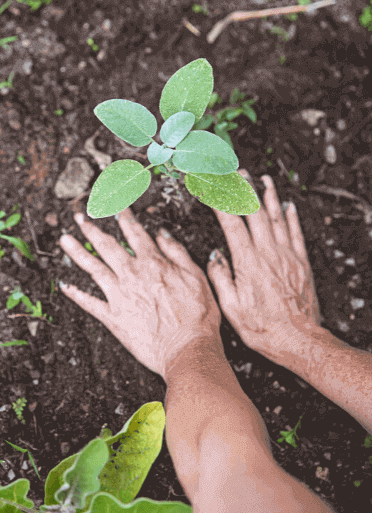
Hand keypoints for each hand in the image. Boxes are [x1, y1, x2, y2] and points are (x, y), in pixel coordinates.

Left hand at [59, 207, 221, 381]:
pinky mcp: (113, 317)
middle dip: (93, 229)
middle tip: (80, 218)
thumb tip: (162, 234)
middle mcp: (132, 275)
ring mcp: (119, 295)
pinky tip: (64, 285)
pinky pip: (89, 303)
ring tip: (64, 240)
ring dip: (77, 252)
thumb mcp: (197, 277)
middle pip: (108, 246)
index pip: (135, 233)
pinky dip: (75, 294)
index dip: (125, 218)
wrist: (188, 349)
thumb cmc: (197, 317)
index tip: (116, 208)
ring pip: (93, 268)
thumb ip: (177, 252)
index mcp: (153, 263)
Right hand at [207, 171, 322, 367]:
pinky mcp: (301, 263)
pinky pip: (296, 233)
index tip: (210, 186)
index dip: (220, 201)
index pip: (231, 223)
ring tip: (263, 179)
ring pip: (277, 217)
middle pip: (255, 212)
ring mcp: (287, 256)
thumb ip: (220, 277)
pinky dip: (292, 216)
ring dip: (269, 196)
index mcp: (247, 262)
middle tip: (237, 172)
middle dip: (244, 189)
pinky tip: (289, 205)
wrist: (298, 340)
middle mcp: (268, 253)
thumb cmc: (262, 328)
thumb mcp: (230, 308)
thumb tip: (215, 254)